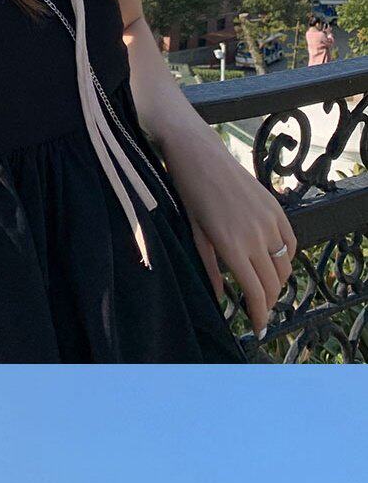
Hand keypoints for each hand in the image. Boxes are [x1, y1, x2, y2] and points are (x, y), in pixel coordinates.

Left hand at [169, 142, 296, 337]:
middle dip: (267, 303)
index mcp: (232, 247)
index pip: (255, 292)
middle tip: (259, 310)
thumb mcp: (195, 235)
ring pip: (285, 266)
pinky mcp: (276, 208)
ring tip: (264, 288)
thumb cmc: (190, 194)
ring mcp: (269, 221)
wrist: (200, 155)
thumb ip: (210, 269)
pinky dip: (287, 258)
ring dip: (277, 282)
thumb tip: (219, 298)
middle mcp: (256, 236)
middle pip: (273, 283)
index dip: (259, 315)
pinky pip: (291, 243)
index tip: (258, 328)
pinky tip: (274, 262)